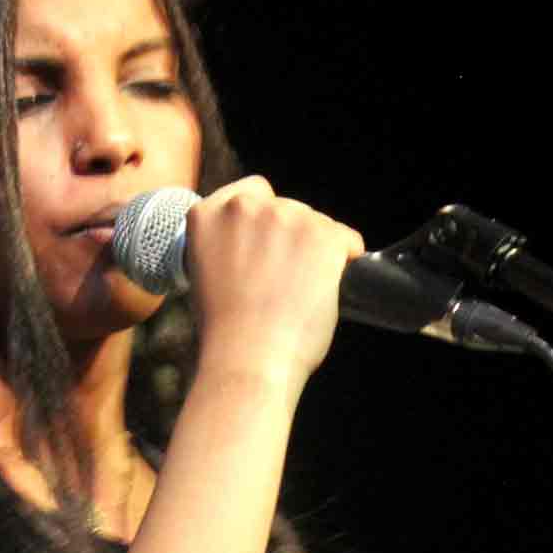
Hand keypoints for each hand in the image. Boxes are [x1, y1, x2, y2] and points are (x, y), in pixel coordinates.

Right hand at [184, 177, 363, 400]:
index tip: (268, 243)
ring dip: (315, 250)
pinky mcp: (322, 236)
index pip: (250, 193)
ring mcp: (286, 218)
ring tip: (301, 291)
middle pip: (286, 208)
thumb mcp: (206, 275)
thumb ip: (226, 247)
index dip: (264, 219)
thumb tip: (257, 249)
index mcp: (207, 215)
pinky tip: (329, 286)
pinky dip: (345, 259)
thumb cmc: (225, 333)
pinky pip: (347, 239)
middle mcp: (244, 208)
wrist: (248, 359)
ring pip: (316, 223)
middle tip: (285, 280)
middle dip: (290, 238)